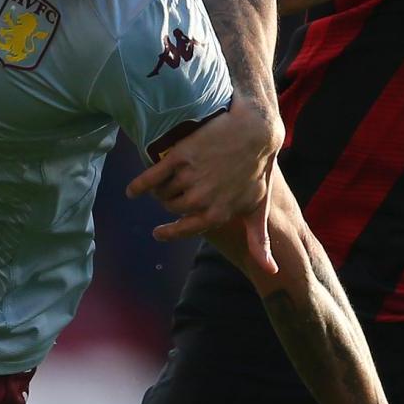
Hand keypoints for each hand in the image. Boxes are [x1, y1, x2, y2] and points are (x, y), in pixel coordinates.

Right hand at [126, 105, 283, 273]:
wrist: (254, 131)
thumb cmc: (259, 171)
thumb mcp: (259, 208)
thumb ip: (259, 241)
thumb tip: (271, 271)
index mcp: (217, 214)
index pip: (184, 230)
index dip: (169, 233)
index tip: (158, 233)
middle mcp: (201, 199)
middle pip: (172, 208)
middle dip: (172, 201)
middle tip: (179, 189)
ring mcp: (189, 178)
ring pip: (163, 193)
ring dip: (161, 189)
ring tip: (168, 179)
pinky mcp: (180, 157)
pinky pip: (151, 177)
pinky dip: (139, 186)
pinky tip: (132, 191)